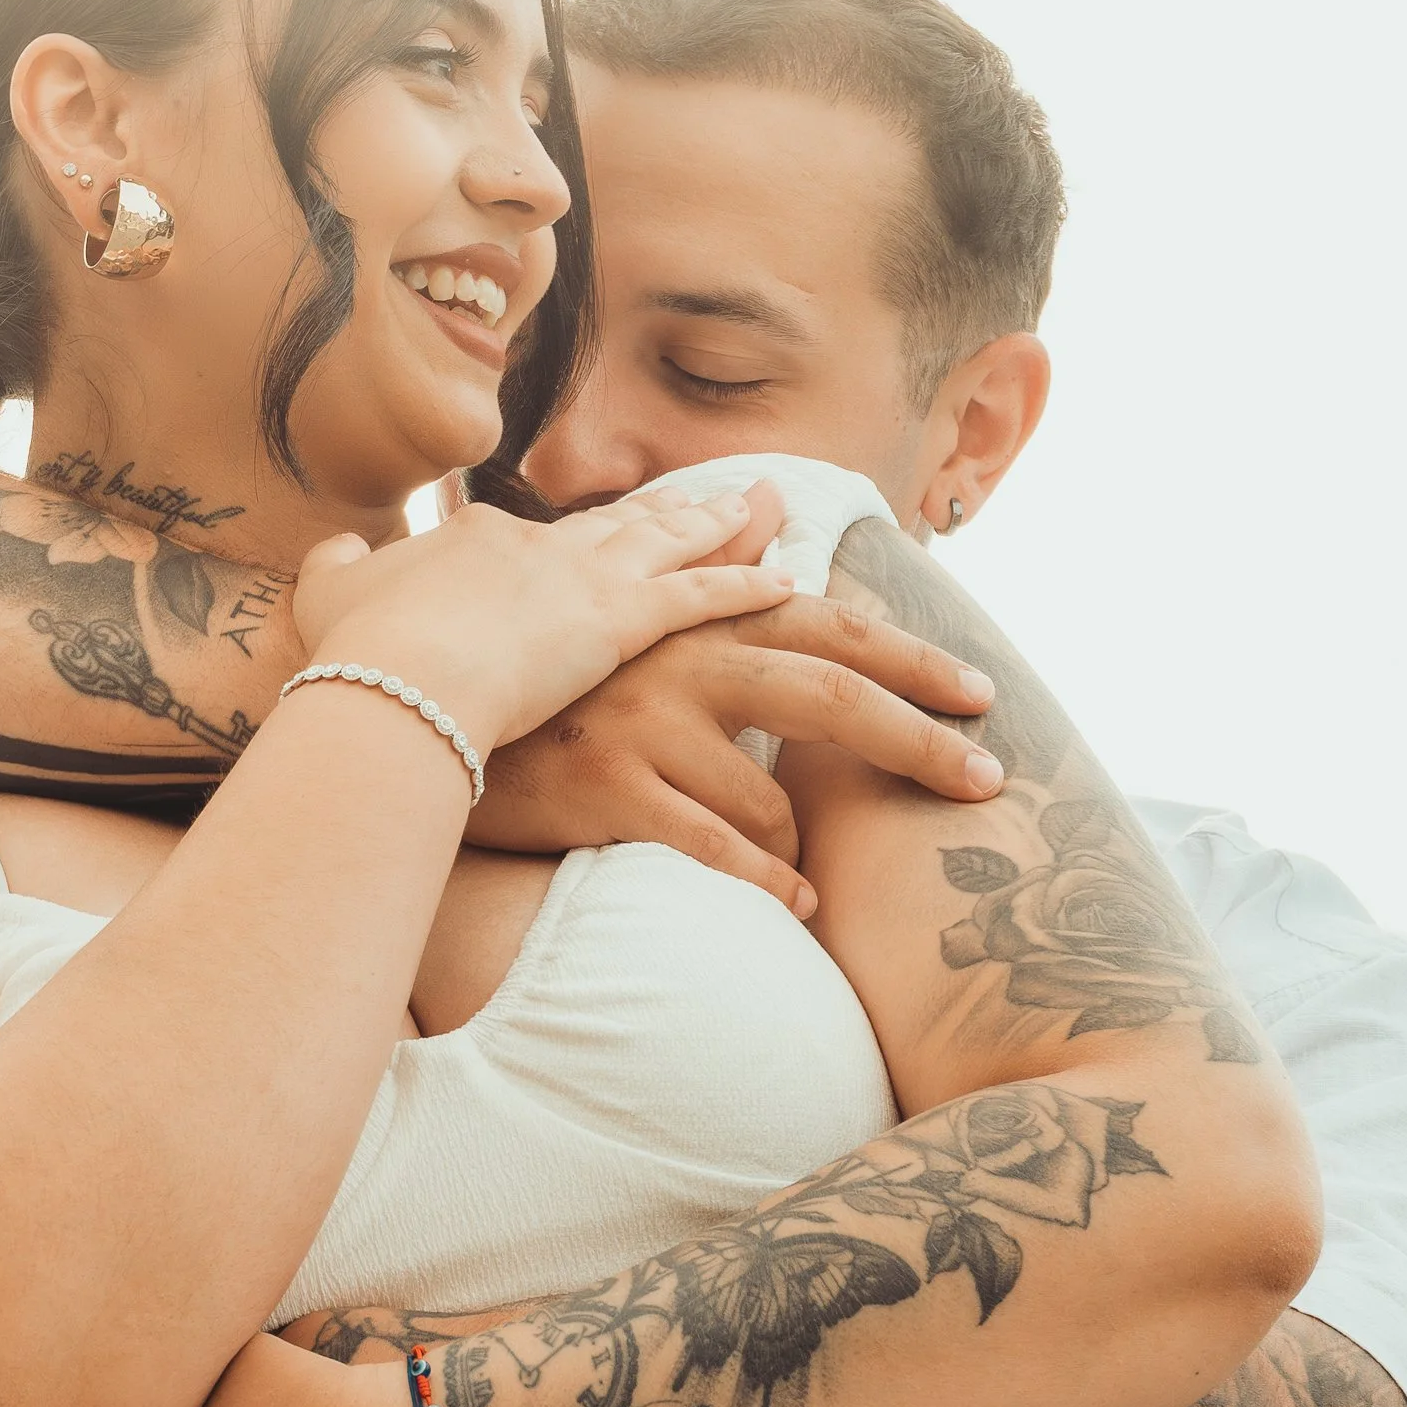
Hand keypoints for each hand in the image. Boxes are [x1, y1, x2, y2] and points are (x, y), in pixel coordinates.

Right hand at [290, 483, 795, 757]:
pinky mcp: (618, 622)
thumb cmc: (358, 653)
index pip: (544, 534)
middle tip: (710, 493)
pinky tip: (782, 578)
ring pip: (669, 544)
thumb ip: (336, 570)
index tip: (613, 524)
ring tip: (761, 511)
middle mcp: (543, 544)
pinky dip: (743, 585)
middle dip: (667, 509)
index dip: (587, 530)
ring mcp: (584, 579)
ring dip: (718, 526)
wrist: (394, 681)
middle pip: (619, 524)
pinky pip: (698, 598)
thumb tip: (334, 550)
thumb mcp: (330, 598)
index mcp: (478, 538)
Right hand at [472, 593, 1001, 909]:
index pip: (825, 627)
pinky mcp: (606, 789)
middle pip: (829, 693)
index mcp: (691, 620)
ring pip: (769, 796)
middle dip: (918, 738)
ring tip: (799, 878)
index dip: (910, 657)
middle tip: (986, 777)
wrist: (420, 721)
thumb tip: (768, 498)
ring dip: (799, 847)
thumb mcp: (620, 610)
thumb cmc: (541, 685)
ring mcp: (641, 726)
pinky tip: (798, 908)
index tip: (980, 694)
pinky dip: (764, 881)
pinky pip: (712, 847)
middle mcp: (675, 661)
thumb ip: (704, 560)